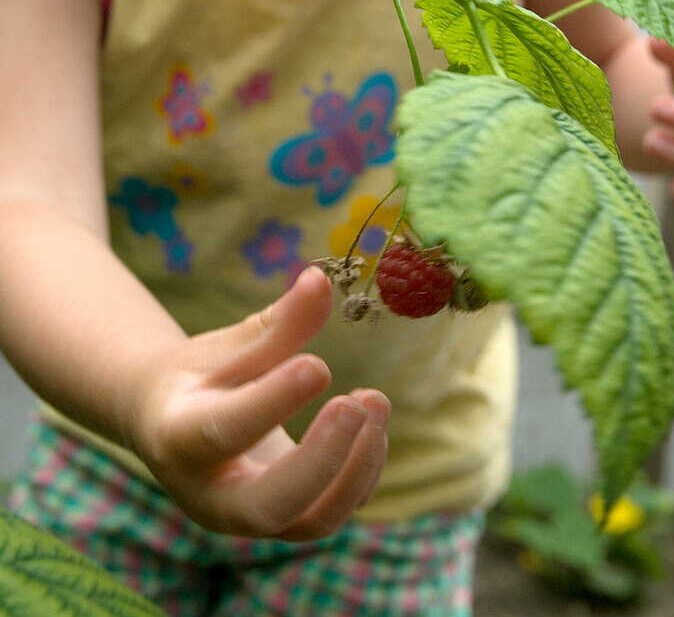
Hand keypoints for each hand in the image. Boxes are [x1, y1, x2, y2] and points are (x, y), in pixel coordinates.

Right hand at [125, 267, 388, 538]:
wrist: (172, 427)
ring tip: (375, 400)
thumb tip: (321, 279)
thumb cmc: (199, 377)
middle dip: (321, 461)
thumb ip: (277, 323)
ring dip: (356, 466)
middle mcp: (211, 495)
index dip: (274, 402)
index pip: (226, 431)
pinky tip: (372, 424)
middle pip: (268, 505)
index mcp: (180, 439)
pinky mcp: (286, 521)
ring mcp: (251, 519)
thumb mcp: (227, 346)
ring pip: (310, 521)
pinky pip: (331, 513)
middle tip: (355, 405)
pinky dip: (361, 473)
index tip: (320, 365)